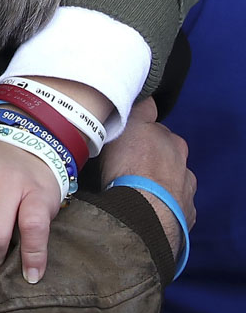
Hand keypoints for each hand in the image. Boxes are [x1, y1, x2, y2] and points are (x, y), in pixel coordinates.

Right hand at [100, 97, 195, 255]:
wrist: (142, 212)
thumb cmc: (131, 167)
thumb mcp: (128, 126)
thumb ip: (140, 110)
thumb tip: (146, 97)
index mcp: (172, 141)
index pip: (157, 130)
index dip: (141, 133)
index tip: (127, 140)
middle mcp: (183, 164)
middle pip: (166, 156)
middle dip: (151, 159)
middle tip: (126, 166)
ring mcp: (186, 190)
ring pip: (172, 181)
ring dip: (158, 183)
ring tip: (133, 190)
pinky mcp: (185, 215)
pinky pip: (174, 206)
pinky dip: (162, 205)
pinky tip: (145, 207)